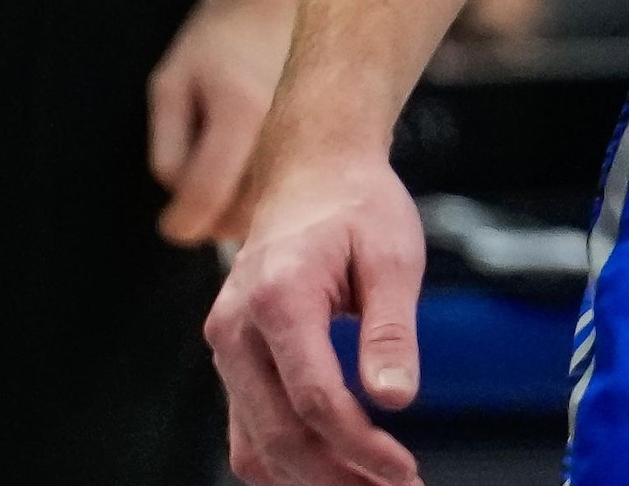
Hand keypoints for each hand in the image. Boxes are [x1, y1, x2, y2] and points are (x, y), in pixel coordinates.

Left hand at [153, 0, 296, 241]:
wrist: (286, 1)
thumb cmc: (220, 40)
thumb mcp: (170, 84)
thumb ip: (167, 152)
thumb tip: (181, 212)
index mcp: (242, 114)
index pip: (205, 198)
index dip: (178, 222)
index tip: (169, 220)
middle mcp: (288, 134)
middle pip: (241, 218)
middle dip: (211, 216)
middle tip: (201, 181)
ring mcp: (319, 142)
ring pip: (269, 215)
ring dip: (241, 210)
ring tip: (232, 167)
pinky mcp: (339, 148)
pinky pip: (294, 198)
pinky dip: (269, 197)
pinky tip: (262, 163)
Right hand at [209, 138, 428, 485]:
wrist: (312, 173)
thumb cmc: (357, 205)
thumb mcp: (394, 254)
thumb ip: (392, 330)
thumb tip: (395, 399)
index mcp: (278, 296)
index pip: (313, 400)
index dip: (359, 447)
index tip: (403, 471)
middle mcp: (236, 328)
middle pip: (278, 435)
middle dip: (337, 475)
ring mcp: (226, 347)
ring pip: (256, 445)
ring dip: (311, 478)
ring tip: (371, 485)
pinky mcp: (230, 360)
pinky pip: (247, 431)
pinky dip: (286, 460)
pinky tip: (335, 468)